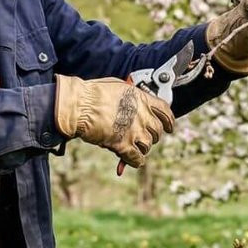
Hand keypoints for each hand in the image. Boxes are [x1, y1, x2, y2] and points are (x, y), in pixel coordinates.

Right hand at [53, 75, 174, 168]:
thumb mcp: (116, 87)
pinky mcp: (123, 145)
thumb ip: (129, 96)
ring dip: (141, 148)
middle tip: (142, 137)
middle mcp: (142, 115)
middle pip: (157, 131)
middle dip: (152, 135)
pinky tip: (130, 161)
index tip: (169, 127)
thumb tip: (131, 100)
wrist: (78, 106)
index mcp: (142, 98)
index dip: (169, 120)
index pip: (165, 110)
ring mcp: (134, 131)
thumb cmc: (91, 93)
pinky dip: (135, 161)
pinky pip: (137, 158)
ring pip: (148, 146)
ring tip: (133, 147)